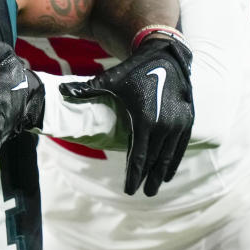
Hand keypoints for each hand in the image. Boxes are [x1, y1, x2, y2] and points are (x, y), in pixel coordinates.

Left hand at [60, 35, 193, 196]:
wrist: (164, 56)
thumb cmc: (133, 70)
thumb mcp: (110, 79)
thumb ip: (86, 89)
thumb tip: (61, 92)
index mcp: (145, 119)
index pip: (139, 156)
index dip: (133, 175)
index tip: (129, 191)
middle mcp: (164, 124)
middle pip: (154, 159)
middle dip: (147, 178)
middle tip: (141, 193)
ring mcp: (178, 122)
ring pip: (169, 155)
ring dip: (162, 173)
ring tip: (154, 188)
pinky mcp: (188, 118)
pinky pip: (182, 145)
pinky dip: (175, 160)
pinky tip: (169, 172)